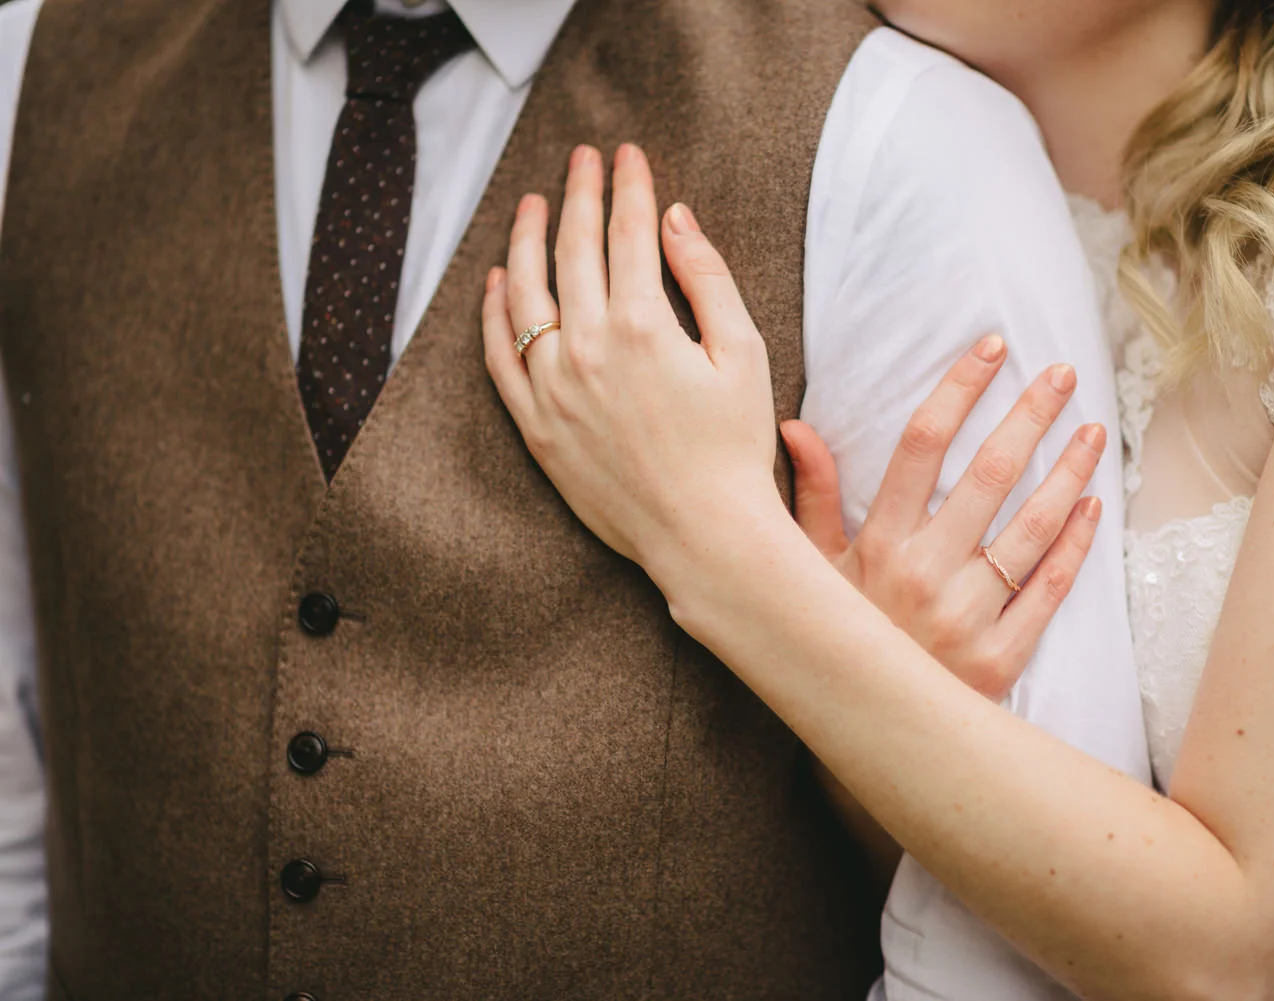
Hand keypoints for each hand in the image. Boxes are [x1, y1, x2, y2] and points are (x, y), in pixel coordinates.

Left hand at [481, 144, 784, 574]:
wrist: (703, 534)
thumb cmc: (734, 448)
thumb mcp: (742, 354)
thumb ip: (707, 278)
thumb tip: (676, 219)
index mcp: (642, 324)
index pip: (628, 233)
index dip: (628, 186)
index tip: (627, 155)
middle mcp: (586, 348)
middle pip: (573, 251)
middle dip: (578, 195)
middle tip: (581, 158)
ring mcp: (552, 388)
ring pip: (525, 295)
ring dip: (526, 240)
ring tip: (531, 204)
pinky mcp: (536, 426)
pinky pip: (500, 358)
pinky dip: (494, 314)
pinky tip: (499, 282)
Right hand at [781, 343, 1105, 696]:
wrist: (864, 732)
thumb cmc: (841, 636)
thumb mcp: (813, 569)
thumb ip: (813, 496)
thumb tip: (796, 426)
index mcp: (879, 544)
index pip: (922, 445)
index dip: (959, 388)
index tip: (991, 347)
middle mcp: (924, 574)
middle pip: (989, 474)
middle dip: (1030, 415)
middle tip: (1062, 374)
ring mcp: (967, 618)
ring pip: (1031, 529)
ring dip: (1068, 474)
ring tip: (1092, 432)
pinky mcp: (1000, 658)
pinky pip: (1049, 591)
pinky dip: (1074, 546)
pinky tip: (1091, 507)